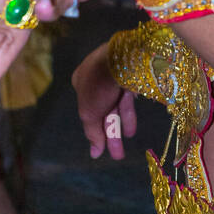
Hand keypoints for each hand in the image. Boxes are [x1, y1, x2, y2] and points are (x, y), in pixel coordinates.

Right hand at [72, 43, 136, 158]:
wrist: (124, 58)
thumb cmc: (99, 84)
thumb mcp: (90, 113)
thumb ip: (92, 132)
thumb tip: (94, 153)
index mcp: (81, 81)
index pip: (87, 110)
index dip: (95, 130)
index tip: (100, 149)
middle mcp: (97, 77)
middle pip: (103, 111)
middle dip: (109, 134)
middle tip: (117, 155)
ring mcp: (116, 75)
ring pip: (117, 106)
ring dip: (120, 128)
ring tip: (124, 148)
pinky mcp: (133, 75)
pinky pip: (129, 98)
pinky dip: (129, 114)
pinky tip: (131, 130)